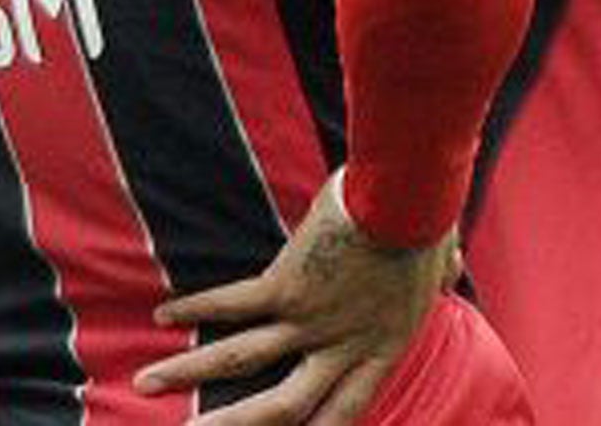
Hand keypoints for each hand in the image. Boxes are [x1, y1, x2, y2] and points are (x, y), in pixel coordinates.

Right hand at [133, 171, 459, 423]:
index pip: (345, 413)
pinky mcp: (287, 285)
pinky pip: (234, 304)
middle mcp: (342, 346)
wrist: (408, 197)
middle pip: (282, 409)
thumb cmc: (428, 221)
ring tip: (148, 382)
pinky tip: (164, 314)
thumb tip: (452, 266)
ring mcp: (311, 320)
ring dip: (190, 373)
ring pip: (240, 360)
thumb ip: (440, 279)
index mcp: (382, 349)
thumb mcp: (441, 266)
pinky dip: (197, 307)